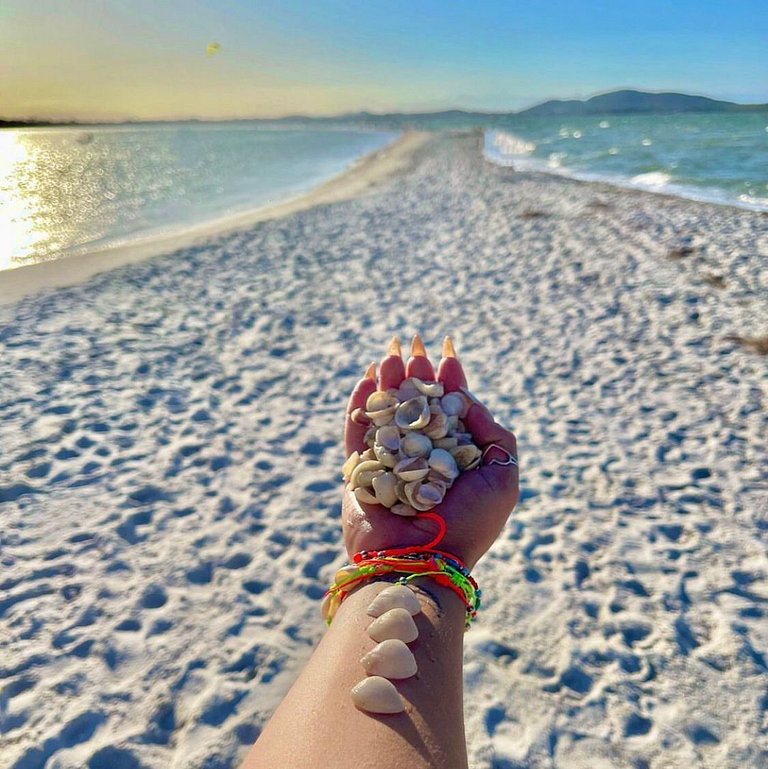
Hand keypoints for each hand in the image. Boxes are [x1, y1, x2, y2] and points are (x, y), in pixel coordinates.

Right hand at [342, 335, 518, 569]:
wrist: (422, 563)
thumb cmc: (469, 524)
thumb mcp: (503, 478)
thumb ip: (494, 436)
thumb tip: (468, 401)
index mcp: (454, 459)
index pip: (451, 410)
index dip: (450, 379)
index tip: (448, 351)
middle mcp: (421, 458)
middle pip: (417, 406)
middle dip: (417, 374)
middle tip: (415, 345)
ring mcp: (390, 465)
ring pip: (387, 413)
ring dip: (389, 381)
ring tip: (391, 353)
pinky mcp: (361, 473)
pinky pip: (358, 433)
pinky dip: (360, 405)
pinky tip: (366, 377)